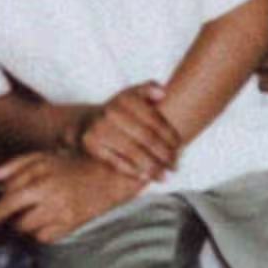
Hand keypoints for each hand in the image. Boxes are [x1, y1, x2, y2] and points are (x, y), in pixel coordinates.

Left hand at [0, 146, 144, 247]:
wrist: (107, 177)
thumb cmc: (71, 165)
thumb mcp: (43, 157)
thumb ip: (17, 165)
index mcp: (39, 180)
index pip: (6, 203)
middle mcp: (50, 198)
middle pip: (17, 222)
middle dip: (5, 226)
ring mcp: (62, 214)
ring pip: (31, 231)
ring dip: (24, 227)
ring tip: (27, 217)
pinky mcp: (72, 226)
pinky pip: (46, 237)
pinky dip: (41, 233)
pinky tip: (44, 222)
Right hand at [68, 85, 186, 185]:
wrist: (87, 123)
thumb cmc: (120, 112)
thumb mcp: (133, 95)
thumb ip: (149, 89)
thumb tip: (162, 93)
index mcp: (126, 99)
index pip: (154, 119)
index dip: (169, 135)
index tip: (180, 147)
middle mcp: (111, 112)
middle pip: (146, 137)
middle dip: (164, 154)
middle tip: (175, 166)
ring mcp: (100, 128)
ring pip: (133, 151)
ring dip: (152, 167)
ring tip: (164, 177)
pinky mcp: (91, 144)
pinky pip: (116, 161)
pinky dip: (132, 171)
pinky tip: (145, 177)